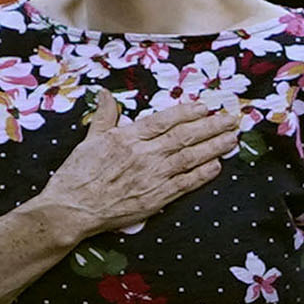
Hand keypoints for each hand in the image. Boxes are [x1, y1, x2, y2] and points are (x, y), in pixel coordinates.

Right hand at [14, 87, 242, 255]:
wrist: (72, 208)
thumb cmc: (78, 174)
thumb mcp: (89, 139)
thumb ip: (104, 116)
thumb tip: (106, 94)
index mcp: (127, 137)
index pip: (165, 121)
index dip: (188, 112)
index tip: (206, 107)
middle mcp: (144, 155)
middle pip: (184, 137)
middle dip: (211, 127)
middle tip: (231, 119)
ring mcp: (152, 177)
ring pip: (189, 158)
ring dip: (213, 147)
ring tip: (232, 139)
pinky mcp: (156, 198)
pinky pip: (185, 184)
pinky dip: (202, 175)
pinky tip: (217, 166)